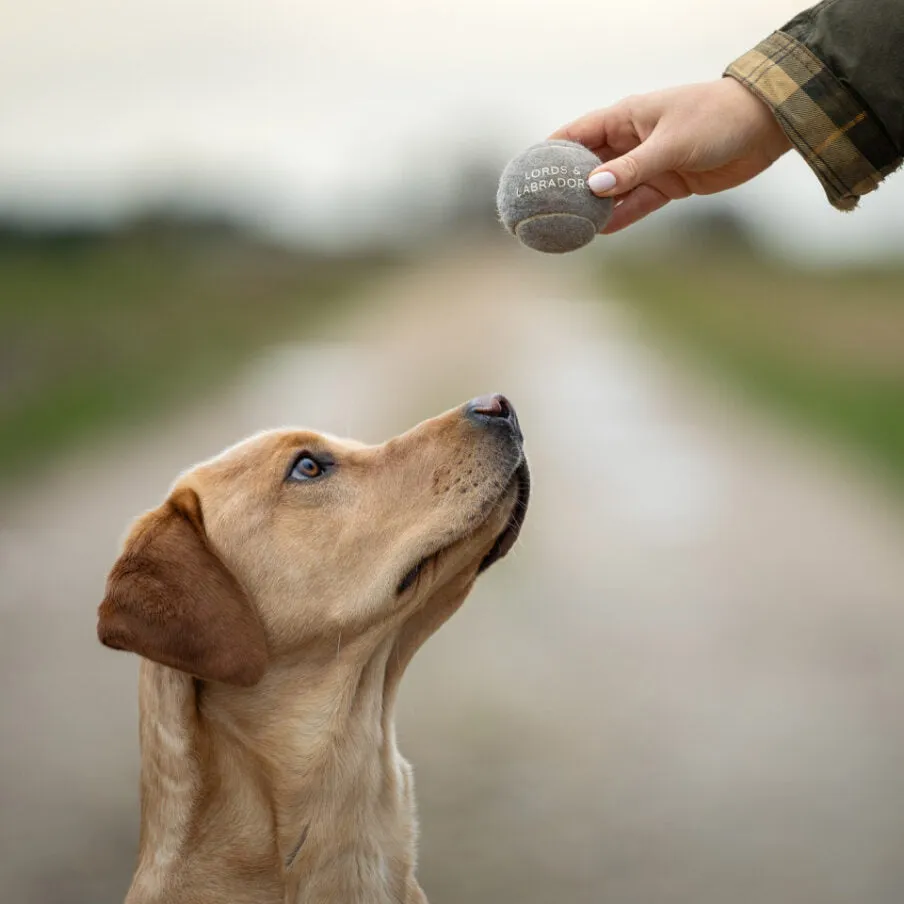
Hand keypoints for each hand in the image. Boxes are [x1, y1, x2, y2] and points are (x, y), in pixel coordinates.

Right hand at [550, 78, 791, 232]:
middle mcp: (632, 141)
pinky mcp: (667, 184)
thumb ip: (632, 168)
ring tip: (567, 229)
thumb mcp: (670, 144)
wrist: (764, 127)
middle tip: (542, 210)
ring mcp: (648, 164)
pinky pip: (636, 204)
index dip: (550, 152)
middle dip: (567, 188)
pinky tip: (600, 232)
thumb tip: (593, 188)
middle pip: (589, 167)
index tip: (527, 173)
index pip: (577, 134)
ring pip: (611, 190)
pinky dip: (620, 217)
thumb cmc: (716, 119)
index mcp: (627, 117)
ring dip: (593, 208)